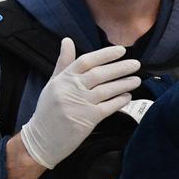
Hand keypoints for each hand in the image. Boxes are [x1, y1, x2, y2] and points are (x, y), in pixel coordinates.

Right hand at [20, 38, 140, 168]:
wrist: (42, 138)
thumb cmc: (48, 110)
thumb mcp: (52, 84)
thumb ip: (63, 63)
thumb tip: (67, 40)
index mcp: (63, 79)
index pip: (86, 61)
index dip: (105, 54)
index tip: (120, 50)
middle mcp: (71, 89)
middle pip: (99, 74)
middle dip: (120, 68)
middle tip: (136, 64)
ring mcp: (80, 104)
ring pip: (107, 90)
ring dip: (124, 83)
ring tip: (136, 79)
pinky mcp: (88, 119)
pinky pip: (109, 107)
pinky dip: (120, 101)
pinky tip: (128, 96)